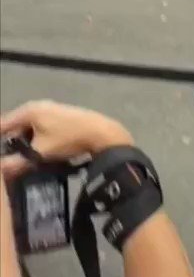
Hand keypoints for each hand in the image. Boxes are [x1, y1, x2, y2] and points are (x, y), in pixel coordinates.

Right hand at [0, 101, 130, 179]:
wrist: (101, 133)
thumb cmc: (68, 139)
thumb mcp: (40, 153)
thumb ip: (17, 163)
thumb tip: (1, 170)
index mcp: (28, 111)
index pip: (2, 125)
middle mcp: (37, 106)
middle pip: (15, 126)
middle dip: (10, 143)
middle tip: (8, 160)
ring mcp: (50, 109)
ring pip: (28, 128)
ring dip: (24, 143)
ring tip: (21, 160)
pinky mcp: (59, 116)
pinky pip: (39, 128)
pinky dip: (35, 139)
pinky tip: (38, 153)